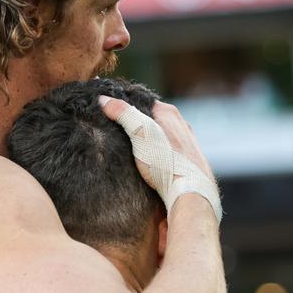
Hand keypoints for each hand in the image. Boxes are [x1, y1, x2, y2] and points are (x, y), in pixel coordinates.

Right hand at [99, 95, 221, 223]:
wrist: (190, 192)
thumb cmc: (165, 161)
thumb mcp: (139, 132)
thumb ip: (123, 113)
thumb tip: (103, 99)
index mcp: (169, 114)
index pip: (142, 102)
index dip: (125, 106)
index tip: (109, 112)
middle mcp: (181, 126)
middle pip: (152, 120)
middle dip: (136, 124)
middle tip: (115, 132)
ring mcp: (187, 145)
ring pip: (161, 138)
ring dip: (147, 142)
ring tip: (130, 151)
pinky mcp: (188, 163)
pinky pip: (168, 154)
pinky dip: (156, 156)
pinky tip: (149, 166)